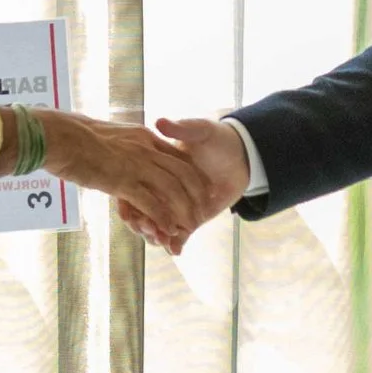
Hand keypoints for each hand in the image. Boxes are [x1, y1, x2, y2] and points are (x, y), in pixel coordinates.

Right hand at [35, 110, 212, 247]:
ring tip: (189, 226)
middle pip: (182, 172)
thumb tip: (123, 151)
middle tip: (202, 210)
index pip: (175, 155)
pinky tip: (169, 229)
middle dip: (195, 194)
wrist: (57, 134)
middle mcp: (145, 148)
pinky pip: (151, 201)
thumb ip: (122, 144)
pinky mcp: (123, 180)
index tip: (199, 187)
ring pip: (172, 189)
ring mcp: (135, 164)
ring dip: (183, 210)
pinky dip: (162, 217)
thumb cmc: (72, 134)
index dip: (190, 172)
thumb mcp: (107, 135)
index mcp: (143, 136)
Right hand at [112, 116, 248, 252]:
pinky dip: (176, 243)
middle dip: (143, 223)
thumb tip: (161, 122)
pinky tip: (175, 249)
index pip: (135, 187)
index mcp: (157, 169)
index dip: (128, 201)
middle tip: (147, 229)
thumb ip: (181, 129)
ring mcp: (177, 206)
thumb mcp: (200, 130)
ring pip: (160, 226)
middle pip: (144, 212)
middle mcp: (163, 190)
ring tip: (161, 239)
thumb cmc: (218, 139)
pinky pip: (180, 234)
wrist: (243, 156)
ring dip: (157, 236)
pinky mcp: (193, 217)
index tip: (127, 212)